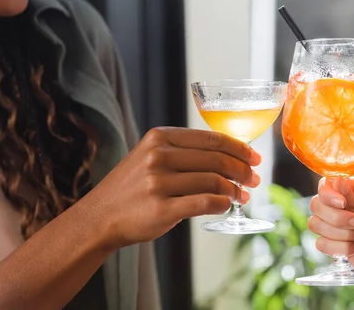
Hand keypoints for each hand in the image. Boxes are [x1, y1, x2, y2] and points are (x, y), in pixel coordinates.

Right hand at [84, 127, 261, 248]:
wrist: (98, 217)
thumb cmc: (132, 188)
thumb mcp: (150, 156)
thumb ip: (182, 151)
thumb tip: (228, 155)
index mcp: (159, 137)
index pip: (211, 138)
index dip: (239, 148)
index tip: (254, 157)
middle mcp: (159, 156)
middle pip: (217, 159)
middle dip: (242, 169)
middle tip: (255, 178)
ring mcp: (158, 182)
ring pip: (214, 181)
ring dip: (235, 189)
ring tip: (243, 195)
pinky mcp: (161, 209)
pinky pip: (205, 203)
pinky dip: (223, 204)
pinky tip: (228, 205)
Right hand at [308, 177, 353, 276]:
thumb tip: (336, 181)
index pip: (329, 184)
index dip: (329, 194)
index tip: (342, 204)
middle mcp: (347, 205)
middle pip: (317, 203)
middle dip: (336, 217)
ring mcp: (340, 226)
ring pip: (316, 224)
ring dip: (341, 233)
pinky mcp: (337, 244)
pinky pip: (321, 243)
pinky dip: (339, 248)